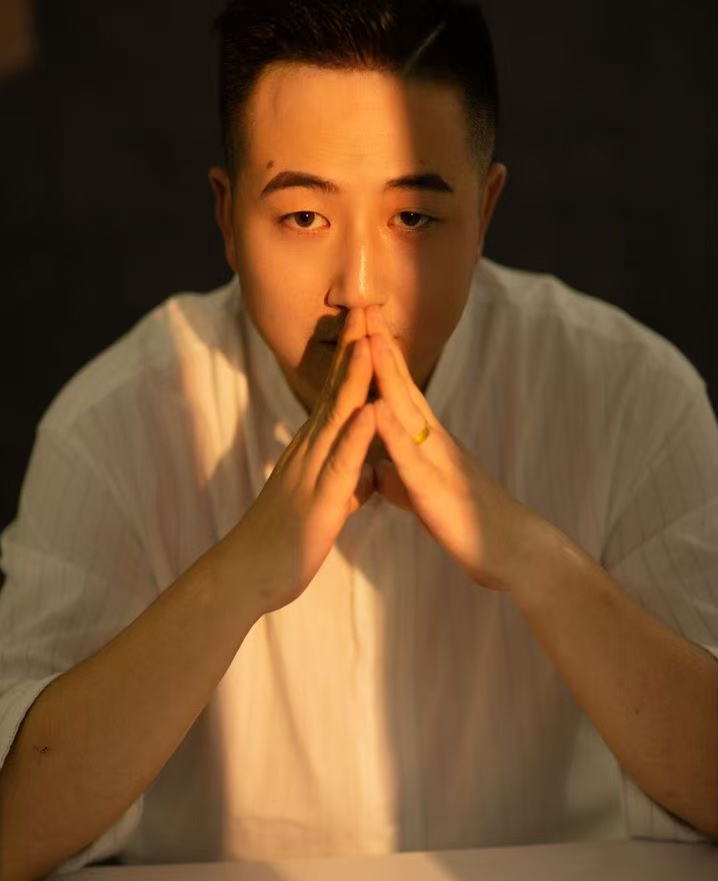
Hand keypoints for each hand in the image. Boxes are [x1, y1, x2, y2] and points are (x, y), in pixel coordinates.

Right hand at [231, 308, 377, 611]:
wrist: (248, 574)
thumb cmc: (284, 540)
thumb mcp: (322, 503)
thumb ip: (342, 483)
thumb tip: (363, 476)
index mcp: (313, 449)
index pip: (336, 393)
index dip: (353, 358)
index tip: (368, 323)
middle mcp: (309, 450)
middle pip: (335, 390)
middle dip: (354, 348)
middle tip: (367, 306)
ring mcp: (312, 471)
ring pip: (338, 417)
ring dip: (355, 378)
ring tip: (371, 340)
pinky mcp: (319, 499)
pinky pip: (341, 463)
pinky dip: (357, 436)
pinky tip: (372, 411)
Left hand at [364, 304, 539, 591]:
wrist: (510, 550)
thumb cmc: (467, 522)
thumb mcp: (424, 495)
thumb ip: (401, 478)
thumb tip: (379, 472)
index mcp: (427, 441)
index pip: (399, 389)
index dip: (379, 356)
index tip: (361, 322)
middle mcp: (433, 440)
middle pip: (402, 384)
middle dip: (380, 346)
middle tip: (363, 306)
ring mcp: (435, 459)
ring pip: (406, 409)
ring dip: (387, 374)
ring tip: (369, 338)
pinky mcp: (434, 488)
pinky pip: (409, 456)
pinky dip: (392, 431)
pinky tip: (376, 408)